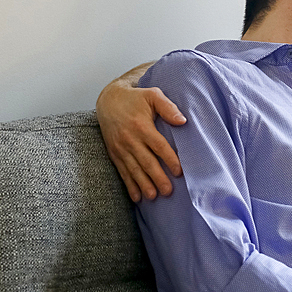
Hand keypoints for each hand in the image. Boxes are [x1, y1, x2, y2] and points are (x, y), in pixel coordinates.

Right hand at [96, 78, 184, 201]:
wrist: (108, 100)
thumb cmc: (135, 98)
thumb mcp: (153, 95)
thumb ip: (168, 107)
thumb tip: (182, 121)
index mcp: (141, 126)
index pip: (158, 146)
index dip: (169, 159)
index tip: (179, 171)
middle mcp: (130, 139)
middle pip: (146, 161)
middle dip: (157, 177)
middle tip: (168, 191)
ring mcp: (120, 148)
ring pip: (134, 169)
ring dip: (143, 184)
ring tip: (153, 196)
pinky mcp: (114, 153)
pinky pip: (122, 172)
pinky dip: (129, 185)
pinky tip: (137, 196)